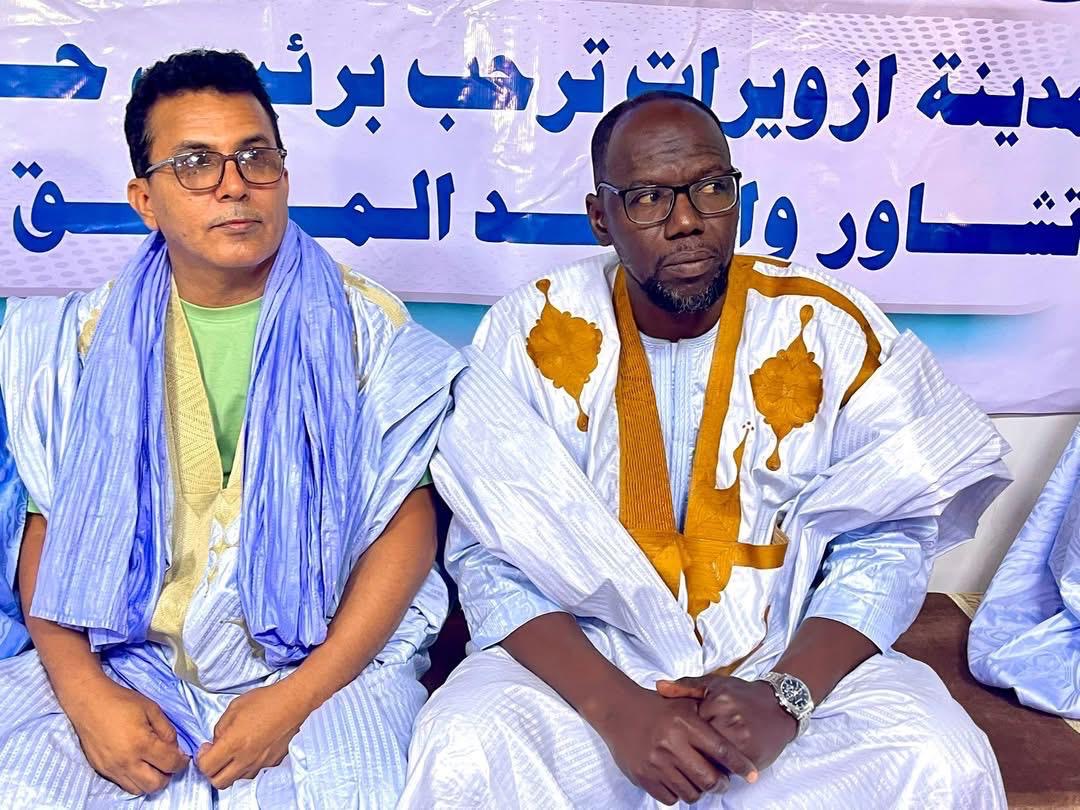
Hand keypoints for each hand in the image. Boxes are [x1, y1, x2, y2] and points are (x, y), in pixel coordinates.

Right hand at [62, 675, 188, 795]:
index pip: (170, 764)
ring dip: (152, 781)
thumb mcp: (152, 709)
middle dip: (168, 775)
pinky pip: (124, 785)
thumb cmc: (122, 701)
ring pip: (139, 789)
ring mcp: (113, 768)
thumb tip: (176, 749)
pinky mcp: (102, 770)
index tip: (184, 757)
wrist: (89, 702)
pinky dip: (136, 780)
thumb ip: (167, 730)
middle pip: (156, 784)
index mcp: (142, 743)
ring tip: (154, 765)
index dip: (182, 762)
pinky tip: (138, 765)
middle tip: (169, 762)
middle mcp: (127, 761)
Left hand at [196, 679, 312, 788]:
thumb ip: (220, 728)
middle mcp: (246, 758)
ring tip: (234, 752)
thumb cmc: (265, 701)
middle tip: (215, 756)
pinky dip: (246, 766)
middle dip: (212, 771)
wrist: (292, 703)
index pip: (206, 767)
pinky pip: (253, 771)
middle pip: (218, 782)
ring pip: (236, 779)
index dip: (201, 759)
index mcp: (233, 743)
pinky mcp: (271, 762)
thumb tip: (217, 742)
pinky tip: (249, 750)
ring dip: (229, 770)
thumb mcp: (234, 708)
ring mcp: (260, 763)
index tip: (206, 748)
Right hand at [594, 684, 758, 805]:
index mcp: (685, 724)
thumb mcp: (683, 703)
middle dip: (721, 785)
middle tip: (722, 782)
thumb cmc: (656, 708)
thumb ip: (707, 717)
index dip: (740, 765)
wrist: (618, 710)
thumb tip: (734, 737)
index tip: (752, 774)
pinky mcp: (643, 776)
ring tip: (698, 780)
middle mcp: (671, 744)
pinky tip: (678, 781)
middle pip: (709, 779)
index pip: (721, 750)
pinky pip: (670, 798)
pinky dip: (678, 793)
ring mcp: (656, 763)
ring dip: (699, 790)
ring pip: (691, 793)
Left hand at [657, 675, 796, 771]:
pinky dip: (722, 769)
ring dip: (706, 762)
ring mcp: (744, 742)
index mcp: (718, 702)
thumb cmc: (741, 695)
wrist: (779, 706)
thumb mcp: (713, 683)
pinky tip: (719, 762)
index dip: (683, 731)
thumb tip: (658, 687)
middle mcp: (732, 722)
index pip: (690, 724)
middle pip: (701, 745)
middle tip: (687, 749)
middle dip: (692, 750)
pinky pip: (729, 770)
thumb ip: (685, 686)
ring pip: (714, 761)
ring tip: (701, 757)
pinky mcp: (754, 758)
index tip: (679, 733)